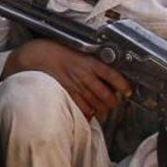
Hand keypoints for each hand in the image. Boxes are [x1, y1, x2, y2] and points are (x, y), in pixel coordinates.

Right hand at [7, 38, 132, 120]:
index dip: (123, 86)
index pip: (113, 76)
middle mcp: (85, 75)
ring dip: (102, 110)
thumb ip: (93, 64)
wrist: (38, 55)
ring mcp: (76, 86)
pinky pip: (81, 109)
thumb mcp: (80, 52)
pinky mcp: (67, 94)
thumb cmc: (58, 52)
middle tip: (114, 103)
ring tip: (103, 110)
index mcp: (90, 63)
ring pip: (96, 104)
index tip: (128, 91)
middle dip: (112, 102)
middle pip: (106, 95)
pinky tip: (89, 113)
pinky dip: (88, 114)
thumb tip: (106, 76)